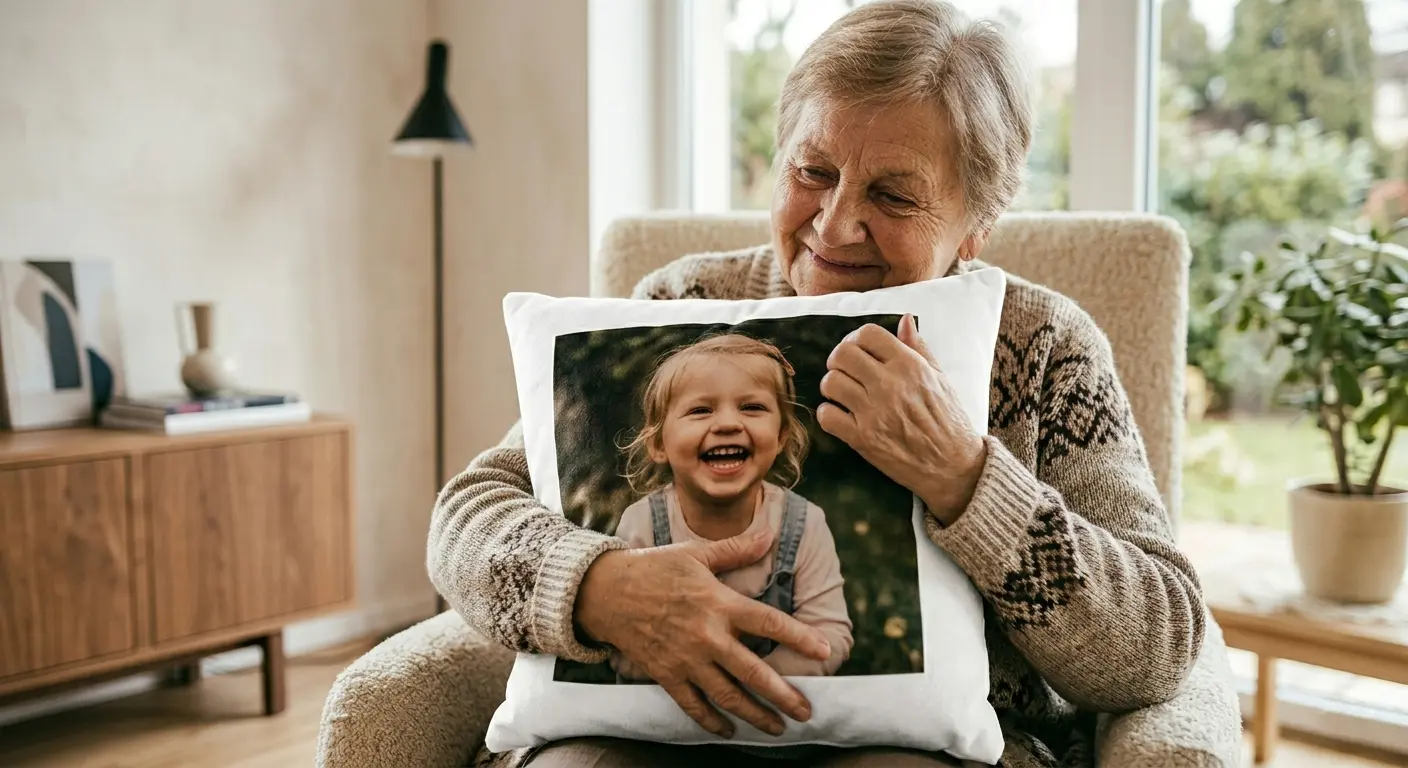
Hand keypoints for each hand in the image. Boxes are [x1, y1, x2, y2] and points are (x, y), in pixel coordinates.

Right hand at [574, 528, 831, 737]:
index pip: (768, 622)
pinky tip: (729, 731)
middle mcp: (707, 636)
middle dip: (784, 695)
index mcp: (719, 603)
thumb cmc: (654, 569)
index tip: (824, 650)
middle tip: (807, 711)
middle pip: (754, 672)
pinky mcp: (666, 675)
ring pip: (728, 696)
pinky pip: (693, 705)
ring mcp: (686, 660)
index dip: (799, 637)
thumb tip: (769, 534)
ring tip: (777, 728)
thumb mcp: (696, 553)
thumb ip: (736, 549)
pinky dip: (712, 722)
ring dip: (755, 715)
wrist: (606, 592)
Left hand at [816, 315, 986, 523]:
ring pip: (830, 382)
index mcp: (910, 366)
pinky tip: (841, 416)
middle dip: (838, 359)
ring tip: (843, 393)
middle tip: (844, 370)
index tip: (858, 350)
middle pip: (842, 354)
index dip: (857, 339)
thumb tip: (904, 320)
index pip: (868, 334)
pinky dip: (828, 414)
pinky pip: (827, 416)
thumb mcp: (940, 379)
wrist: (954, 466)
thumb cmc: (950, 421)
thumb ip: (919, 348)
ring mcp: (875, 412)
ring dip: (832, 386)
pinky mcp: (863, 439)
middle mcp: (890, 385)